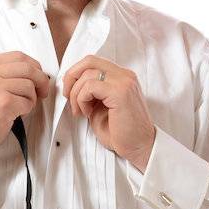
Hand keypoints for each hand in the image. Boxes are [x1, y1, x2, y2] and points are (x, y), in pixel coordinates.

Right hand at [0, 52, 50, 160]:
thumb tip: (29, 73)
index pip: (18, 56)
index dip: (33, 66)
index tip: (38, 76)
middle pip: (27, 68)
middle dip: (41, 80)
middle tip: (42, 92)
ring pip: (29, 86)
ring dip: (31, 99)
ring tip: (21, 107)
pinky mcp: (3, 103)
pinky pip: (27, 102)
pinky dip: (27, 109)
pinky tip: (17, 114)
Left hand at [61, 56, 155, 172]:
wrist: (140, 147)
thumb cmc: (121, 133)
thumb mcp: (101, 107)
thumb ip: (91, 93)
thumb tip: (72, 86)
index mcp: (121, 77)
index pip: (93, 62)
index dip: (76, 75)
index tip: (70, 94)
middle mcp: (124, 75)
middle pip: (89, 60)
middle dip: (71, 77)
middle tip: (68, 96)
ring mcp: (124, 81)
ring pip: (87, 74)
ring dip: (76, 94)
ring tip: (81, 111)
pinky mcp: (120, 92)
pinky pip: (90, 86)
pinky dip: (82, 99)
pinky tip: (88, 113)